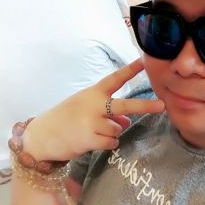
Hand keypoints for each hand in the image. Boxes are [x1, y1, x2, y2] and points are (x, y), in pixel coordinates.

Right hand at [22, 59, 163, 160]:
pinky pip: (112, 142)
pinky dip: (107, 143)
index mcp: (93, 93)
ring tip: (94, 131)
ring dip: (112, 132)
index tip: (143, 61)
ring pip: (118, 128)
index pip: (114, 79)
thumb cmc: (66, 119)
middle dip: (145, 106)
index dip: (130, 70)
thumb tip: (127, 121)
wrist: (41, 136)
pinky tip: (92, 141)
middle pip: (125, 106)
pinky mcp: (90, 139)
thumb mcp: (86, 109)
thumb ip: (107, 112)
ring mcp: (92, 122)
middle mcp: (94, 105)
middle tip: (162, 106)